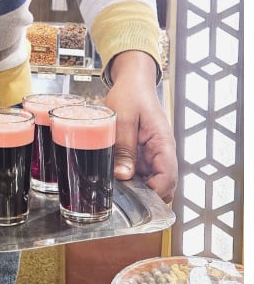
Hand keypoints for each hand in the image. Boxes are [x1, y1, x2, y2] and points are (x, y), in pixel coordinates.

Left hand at [105, 53, 176, 202]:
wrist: (132, 83)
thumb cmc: (131, 95)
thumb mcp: (122, 119)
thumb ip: (124, 147)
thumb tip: (123, 175)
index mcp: (163, 143)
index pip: (168, 177)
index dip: (155, 193)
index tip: (137, 200)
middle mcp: (161, 153)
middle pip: (163, 186)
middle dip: (147, 197)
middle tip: (124, 200)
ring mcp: (152, 156)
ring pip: (151, 184)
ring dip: (137, 191)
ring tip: (117, 193)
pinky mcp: (142, 157)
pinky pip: (140, 176)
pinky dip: (131, 183)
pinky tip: (116, 183)